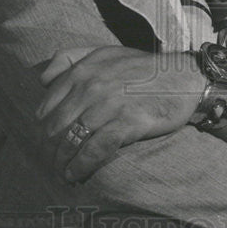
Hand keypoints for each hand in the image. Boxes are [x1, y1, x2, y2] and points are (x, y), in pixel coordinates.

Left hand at [35, 46, 202, 183]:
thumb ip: (70, 58)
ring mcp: (109, 105)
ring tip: (61, 174)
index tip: (46, 145)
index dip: (42, 131)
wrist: (185, 78)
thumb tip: (43, 80)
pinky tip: (75, 175)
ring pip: (72, 140)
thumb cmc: (143, 68)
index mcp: (82, 71)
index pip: (46, 108)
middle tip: (51, 165)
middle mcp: (91, 86)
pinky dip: (81, 165)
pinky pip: (95, 149)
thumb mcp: (104, 52)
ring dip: (61, 162)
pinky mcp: (128, 122)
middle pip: (55, 128)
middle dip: (49, 151)